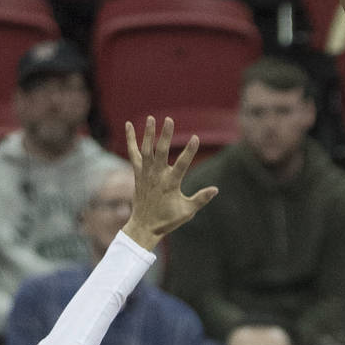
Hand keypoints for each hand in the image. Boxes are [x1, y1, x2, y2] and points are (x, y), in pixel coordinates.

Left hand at [121, 116, 217, 250]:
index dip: (189, 151)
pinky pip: (133, 154)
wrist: (144, 226)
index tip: (196, 137)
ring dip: (148, 133)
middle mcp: (157, 176)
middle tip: (169, 119)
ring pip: (146, 150)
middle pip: (161, 152)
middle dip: (165, 135)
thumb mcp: (187, 212)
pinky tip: (128, 125)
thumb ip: (201, 199)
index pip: (182, 164)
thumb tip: (216, 189)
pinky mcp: (138, 173)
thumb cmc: (167, 220)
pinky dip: (131, 140)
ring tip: (151, 118)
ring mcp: (146, 173)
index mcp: (171, 184)